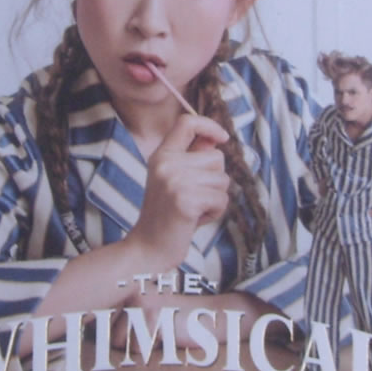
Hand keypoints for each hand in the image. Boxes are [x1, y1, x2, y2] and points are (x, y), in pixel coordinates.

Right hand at [125, 114, 229, 273]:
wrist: (149, 248)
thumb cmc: (168, 216)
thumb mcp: (174, 180)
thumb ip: (192, 159)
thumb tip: (216, 140)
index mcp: (161, 155)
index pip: (187, 122)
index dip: (209, 125)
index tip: (222, 138)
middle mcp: (166, 163)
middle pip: (217, 158)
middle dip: (215, 180)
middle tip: (193, 198)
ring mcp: (175, 181)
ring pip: (223, 180)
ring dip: (215, 199)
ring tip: (193, 210)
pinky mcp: (186, 200)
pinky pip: (221, 199)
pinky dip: (215, 213)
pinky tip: (195, 220)